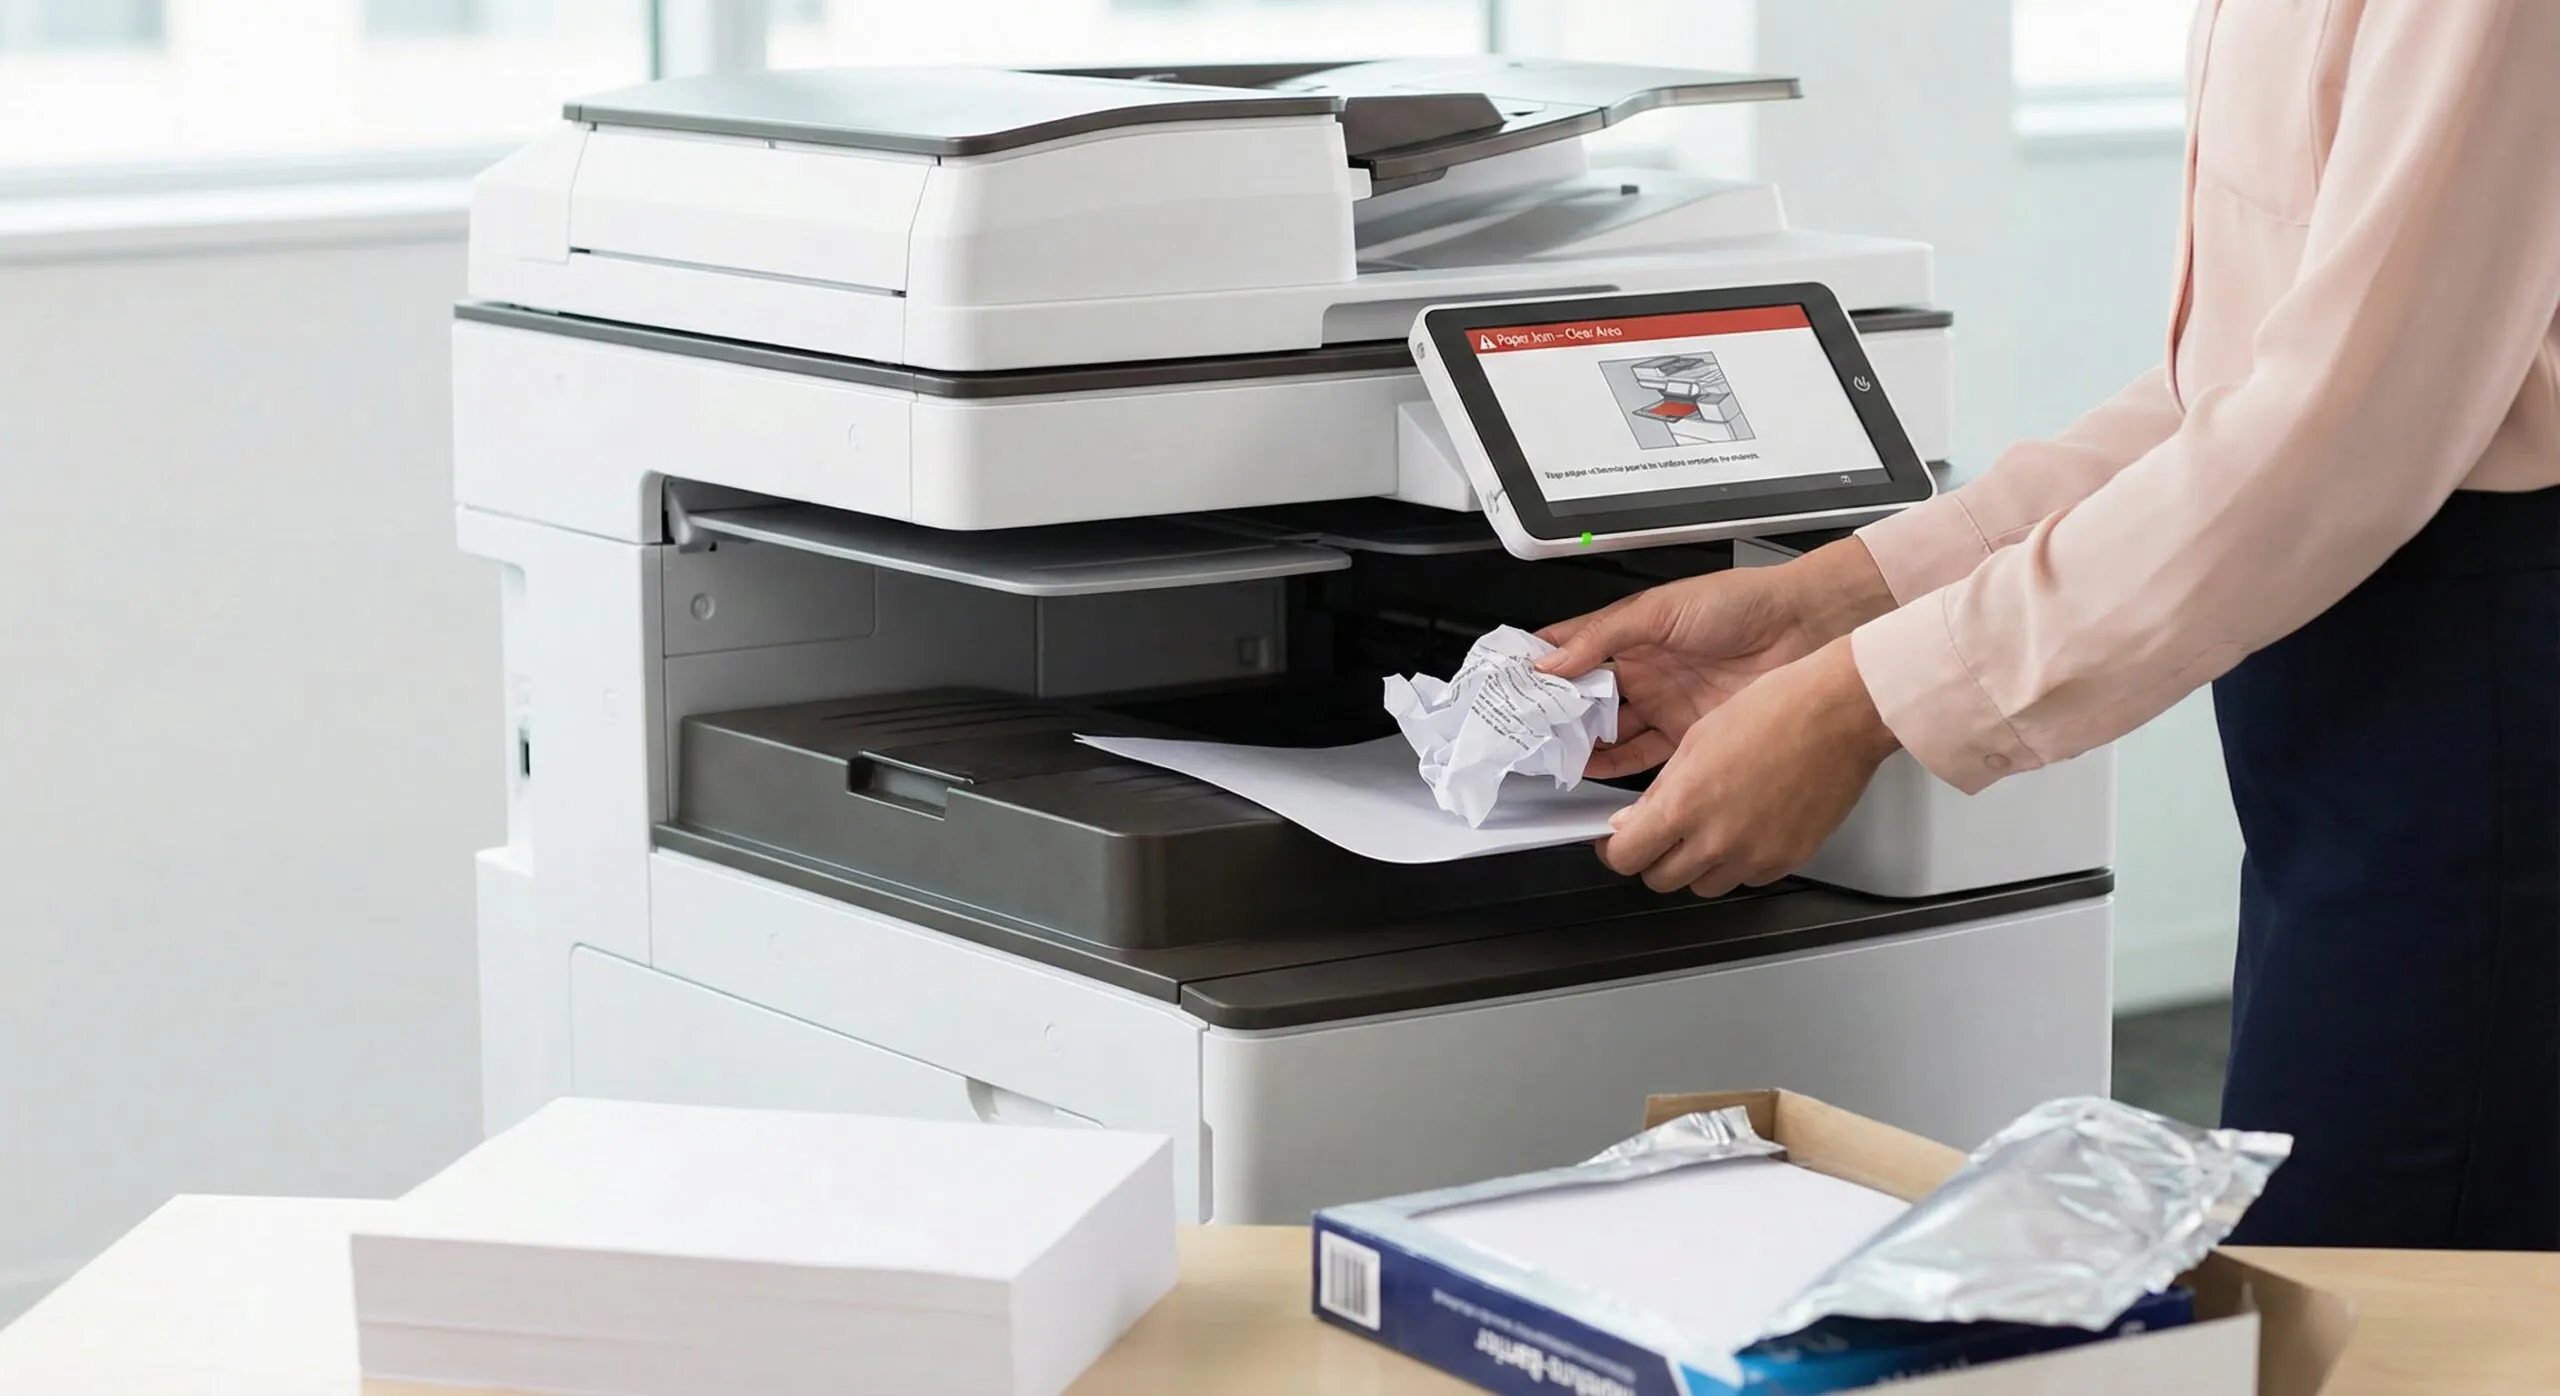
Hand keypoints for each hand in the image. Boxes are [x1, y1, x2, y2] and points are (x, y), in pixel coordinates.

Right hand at [1533, 539, 1895, 777]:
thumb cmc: (1741, 603)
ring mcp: (1667, 707)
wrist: (1805, 628)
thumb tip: (1551, 659)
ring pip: (1610, 735)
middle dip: (1554, 716)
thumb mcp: (1659, 608)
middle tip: (1525, 730)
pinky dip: (1619, 770)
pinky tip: (1597, 774)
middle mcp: (1645, 674)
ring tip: (1552, 755)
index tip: (1508, 685)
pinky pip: (1646, 760)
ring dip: (1582, 746)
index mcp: (1632, 637)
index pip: (1572, 656)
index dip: (1540, 670)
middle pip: (1586, 702)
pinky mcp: (1690, 738)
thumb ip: (1601, 635)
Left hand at [1597, 638, 1899, 897]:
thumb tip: (1629, 823)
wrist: (1841, 713)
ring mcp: (1755, 855)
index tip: (1617, 840)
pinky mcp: (1788, 859)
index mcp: (1685, 804)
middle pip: (1660, 879)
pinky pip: (1747, 879)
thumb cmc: (1776, 709)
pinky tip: (1744, 829)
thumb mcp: (1696, 740)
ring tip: (1707, 828)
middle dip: (1651, 858)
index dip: (1614, 850)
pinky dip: (1737, 864)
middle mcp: (1717, 840)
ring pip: (1703, 885)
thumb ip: (1659, 791)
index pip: (1626, 857)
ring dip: (1694, 865)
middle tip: (1659, 833)